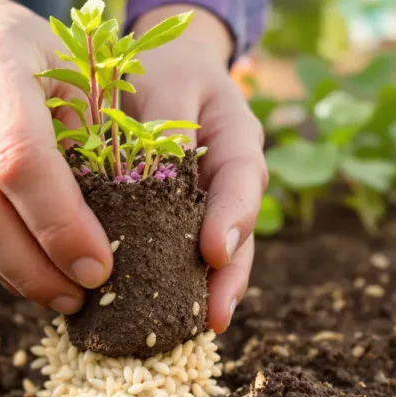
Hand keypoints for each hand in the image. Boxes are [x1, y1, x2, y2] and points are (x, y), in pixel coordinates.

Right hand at [0, 0, 112, 312]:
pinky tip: (28, 272)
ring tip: (62, 296)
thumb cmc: (28, 50)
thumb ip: (94, 130)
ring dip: (13, 274)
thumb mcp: (72, 65)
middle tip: (82, 296)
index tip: (100, 265)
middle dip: (35, 266)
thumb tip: (132, 219)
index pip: (20, 159)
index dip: (61, 223)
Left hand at [125, 5, 267, 333]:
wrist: (161, 66)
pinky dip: (173, 281)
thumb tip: (156, 177)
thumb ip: (167, 127)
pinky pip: (182, 253)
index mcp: (237, 139)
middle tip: (213, 316)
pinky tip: (154, 313)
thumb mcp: (167, 82)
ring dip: (205, 291)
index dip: (232, 218)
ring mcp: (210, 203)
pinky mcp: (181, 220)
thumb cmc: (164, 68)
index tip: (214, 252)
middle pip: (238, 233)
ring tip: (194, 329)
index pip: (241, 180)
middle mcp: (231, 179)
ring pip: (216, 253)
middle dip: (228, 276)